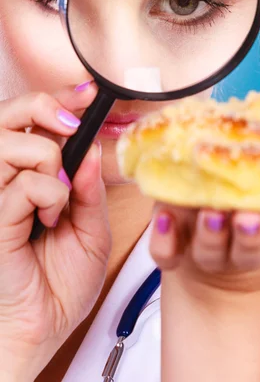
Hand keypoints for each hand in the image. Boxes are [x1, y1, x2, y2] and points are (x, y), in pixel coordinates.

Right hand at [0, 85, 110, 378]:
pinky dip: (47, 194)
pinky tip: (48, 218)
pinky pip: (22, 183)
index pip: (34, 121)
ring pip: (13, 141)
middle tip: (71, 125)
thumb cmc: (60, 283)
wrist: (40, 329)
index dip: (58, 99)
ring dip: (49, 158)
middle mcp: (6, 178)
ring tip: (60, 196)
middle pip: (9, 114)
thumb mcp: (91, 229)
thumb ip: (88, 188)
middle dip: (44, 106)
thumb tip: (90, 149)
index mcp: (30, 175)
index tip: (88, 92)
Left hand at [149, 191, 259, 292]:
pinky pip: (167, 253)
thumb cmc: (251, 199)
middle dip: (252, 237)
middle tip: (250, 216)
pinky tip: (163, 217)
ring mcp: (208, 249)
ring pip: (212, 252)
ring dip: (212, 236)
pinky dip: (164, 241)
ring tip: (211, 214)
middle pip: (252, 251)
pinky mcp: (175, 248)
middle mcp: (243, 246)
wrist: (205, 228)